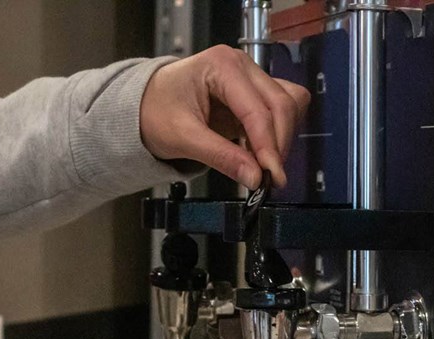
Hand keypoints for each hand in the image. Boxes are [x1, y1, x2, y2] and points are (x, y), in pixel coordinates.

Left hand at [140, 45, 310, 188]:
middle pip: (282, 105)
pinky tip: (260, 152)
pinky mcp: (255, 93)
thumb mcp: (182, 137)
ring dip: (283, 137)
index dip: (269, 146)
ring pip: (290, 105)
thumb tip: (255, 178)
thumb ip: (221, 157)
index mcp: (222, 66)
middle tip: (270, 178)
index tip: (272, 177)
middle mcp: (242, 65)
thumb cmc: (155, 111)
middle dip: (279, 144)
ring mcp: (251, 77)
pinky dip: (278, 133)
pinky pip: (282, 109)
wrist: (143, 105)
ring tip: (262, 164)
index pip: (258, 110)